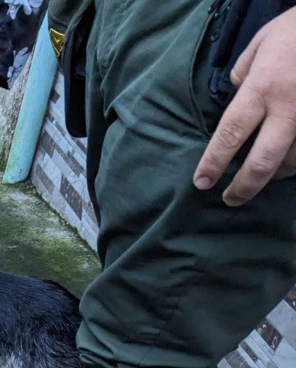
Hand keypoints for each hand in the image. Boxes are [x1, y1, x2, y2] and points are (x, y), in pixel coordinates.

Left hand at [193, 7, 295, 206]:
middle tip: (229, 199)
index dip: (213, 163)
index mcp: (262, 89)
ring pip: (293, 162)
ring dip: (274, 175)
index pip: (229, 135)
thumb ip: (243, 76)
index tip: (202, 182)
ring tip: (262, 177)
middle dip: (243, 187)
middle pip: (262, 162)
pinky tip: (287, 164)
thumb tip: (235, 96)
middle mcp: (289, 108)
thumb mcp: (260, 45)